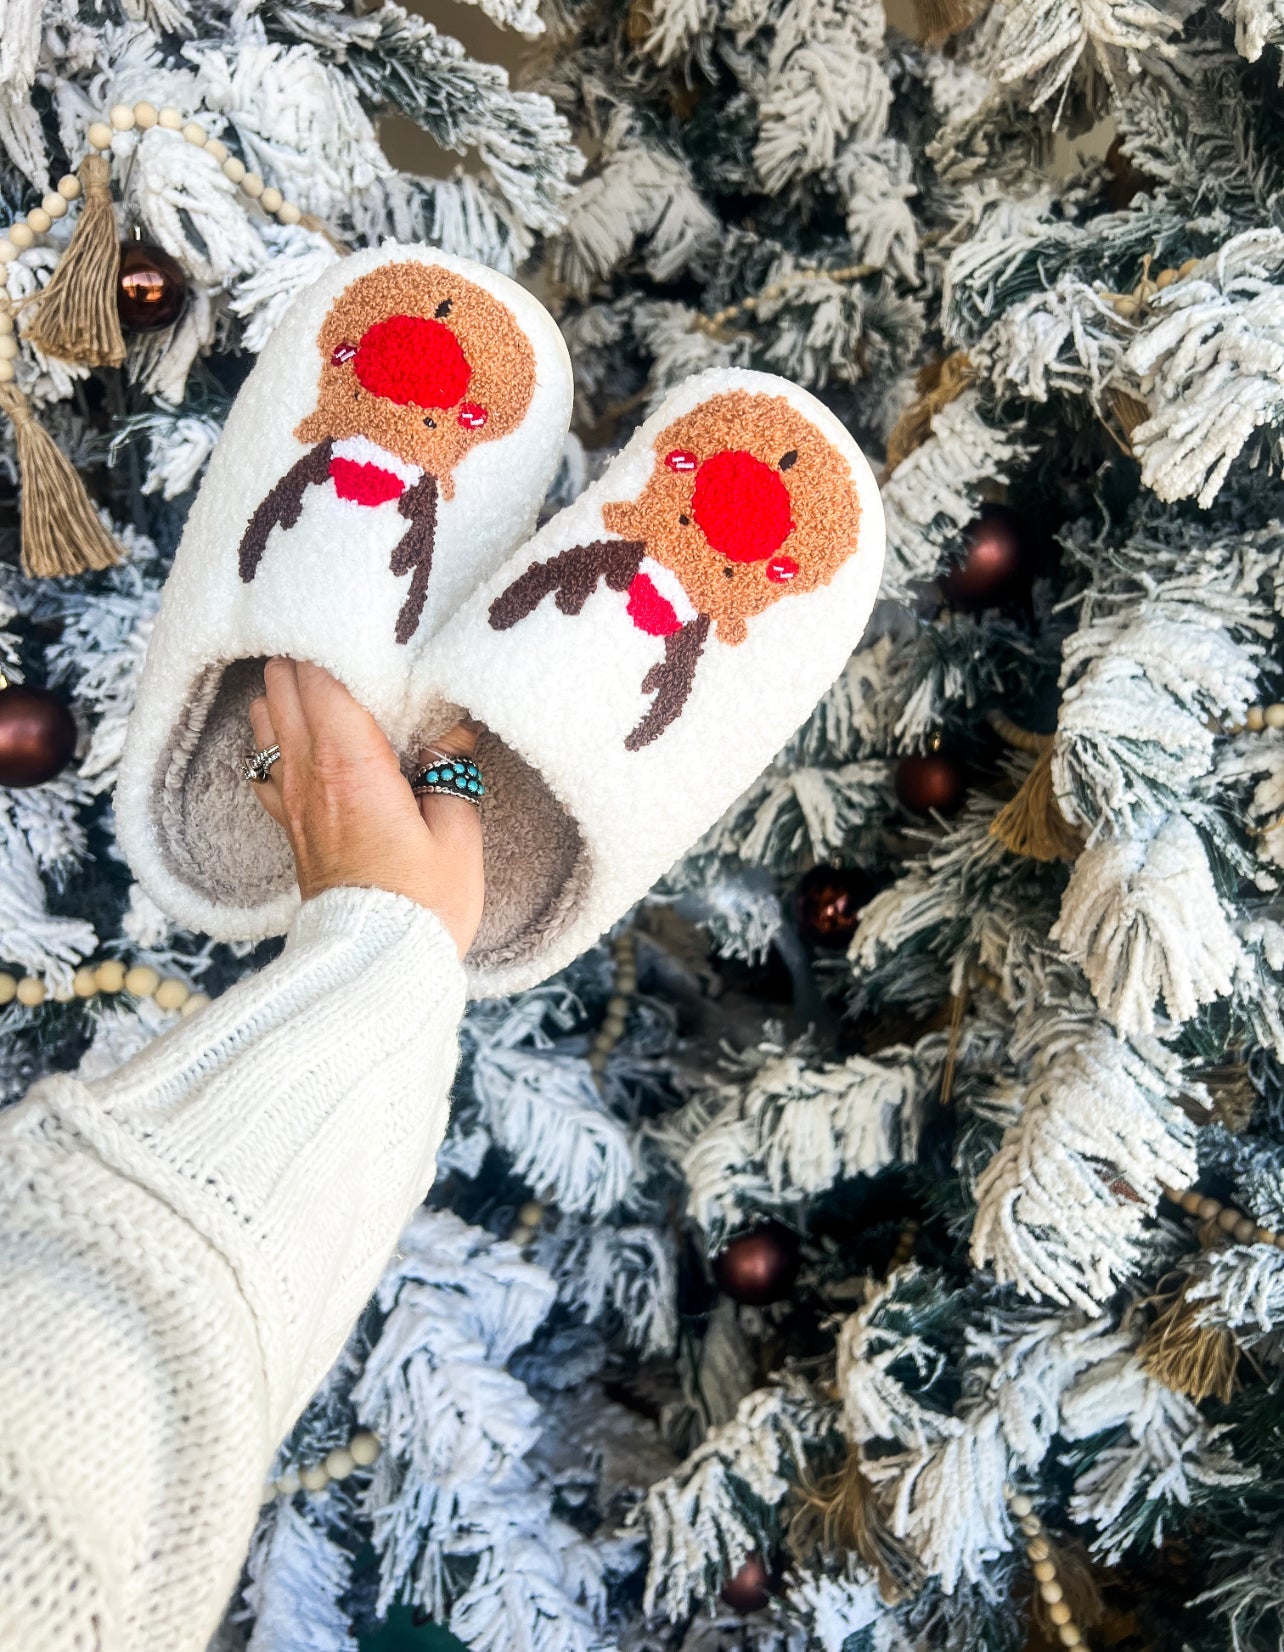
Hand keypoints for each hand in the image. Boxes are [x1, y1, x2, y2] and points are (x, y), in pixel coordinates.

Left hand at [247, 658, 483, 958]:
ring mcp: (292, 799)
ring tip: (322, 682)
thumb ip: (451, 771)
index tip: (360, 626)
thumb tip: (452, 729)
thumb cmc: (424, 902)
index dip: (335, 642)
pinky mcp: (288, 826)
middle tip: (343, 643)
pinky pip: (263, 763)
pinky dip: (274, 738)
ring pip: (264, 717)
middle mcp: (310, 773)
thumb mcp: (457, 832)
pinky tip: (297, 740)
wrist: (378, 964)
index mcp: (352, 764)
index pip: (322, 676)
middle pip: (284, 685)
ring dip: (286, 692)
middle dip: (307, 655)